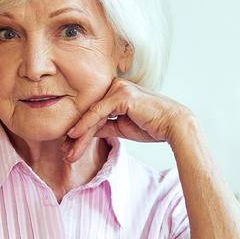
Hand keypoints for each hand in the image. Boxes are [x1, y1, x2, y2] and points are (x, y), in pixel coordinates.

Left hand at [64, 79, 193, 162]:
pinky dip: (85, 125)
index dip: (81, 130)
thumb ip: (103, 126)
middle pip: (90, 113)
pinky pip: (98, 112)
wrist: (174, 126)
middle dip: (77, 135)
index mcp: (116, 91)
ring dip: (79, 135)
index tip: (69, 146)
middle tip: (65, 152)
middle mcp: (115, 86)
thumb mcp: (121, 127)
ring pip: (92, 114)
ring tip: (68, 152)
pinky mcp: (121, 95)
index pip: (94, 112)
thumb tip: (83, 132)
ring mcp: (118, 88)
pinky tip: (74, 136)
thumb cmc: (152, 126)